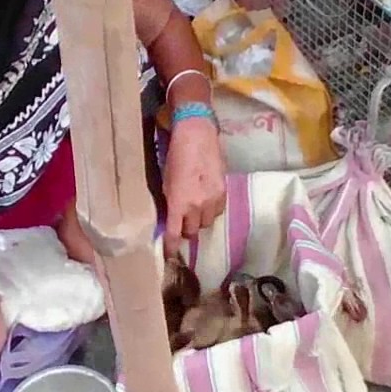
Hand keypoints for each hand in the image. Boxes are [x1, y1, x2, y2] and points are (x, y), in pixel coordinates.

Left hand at [162, 115, 226, 254]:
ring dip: (199, 220)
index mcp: (178, 203)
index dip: (172, 247)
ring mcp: (212, 200)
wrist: (197, 136)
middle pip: (192, 231)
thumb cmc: (175, 156)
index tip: (170, 255)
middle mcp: (196, 206)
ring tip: (195, 209)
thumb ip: (170, 202)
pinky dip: (212, 210)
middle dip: (186, 229)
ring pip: (206, 223)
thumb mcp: (166, 182)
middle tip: (182, 221)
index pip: (175, 234)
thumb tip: (171, 218)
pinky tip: (207, 201)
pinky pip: (218, 211)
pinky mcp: (224, 192)